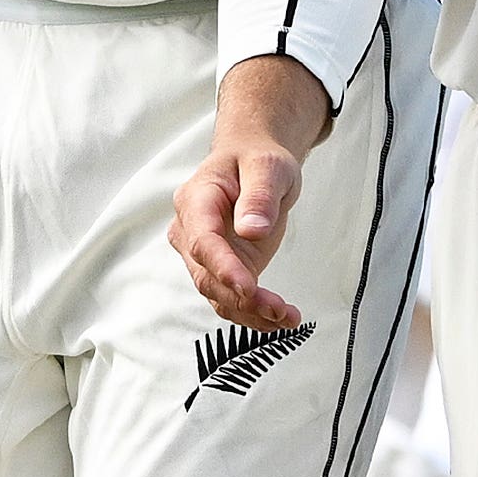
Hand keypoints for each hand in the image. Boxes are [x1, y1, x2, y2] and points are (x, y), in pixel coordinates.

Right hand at [171, 57, 332, 330]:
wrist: (253, 163)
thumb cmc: (257, 158)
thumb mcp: (268, 166)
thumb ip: (259, 195)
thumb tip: (251, 229)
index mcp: (196, 199)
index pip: (203, 240)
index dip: (222, 267)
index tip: (248, 288)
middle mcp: (190, 230)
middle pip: (206, 274)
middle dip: (241, 298)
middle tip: (280, 310)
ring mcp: (202, 253)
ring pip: (216, 294)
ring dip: (250, 312)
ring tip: (288, 317)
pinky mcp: (219, 268)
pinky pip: (229, 298)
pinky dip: (253, 313)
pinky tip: (282, 318)